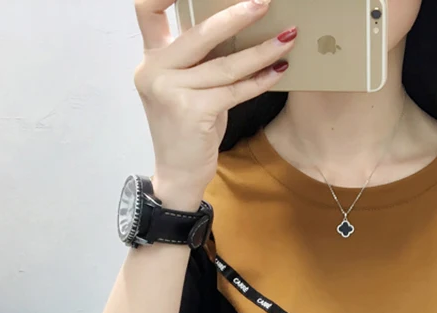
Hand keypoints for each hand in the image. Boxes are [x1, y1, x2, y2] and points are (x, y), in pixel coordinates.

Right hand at [133, 0, 296, 207]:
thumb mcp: (188, 86)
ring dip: (260, 50)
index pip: (148, 8)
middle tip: (265, 1)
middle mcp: (155, 70)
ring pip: (224, 65)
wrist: (178, 173)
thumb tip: (241, 26)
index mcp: (152, 57)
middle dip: (236, 14)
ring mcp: (170, 92)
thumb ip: (201, 59)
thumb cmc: (189, 127)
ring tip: (288, 38)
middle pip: (199, 32)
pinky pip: (233, 90)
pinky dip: (259, 81)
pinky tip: (279, 71)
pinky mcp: (190, 112)